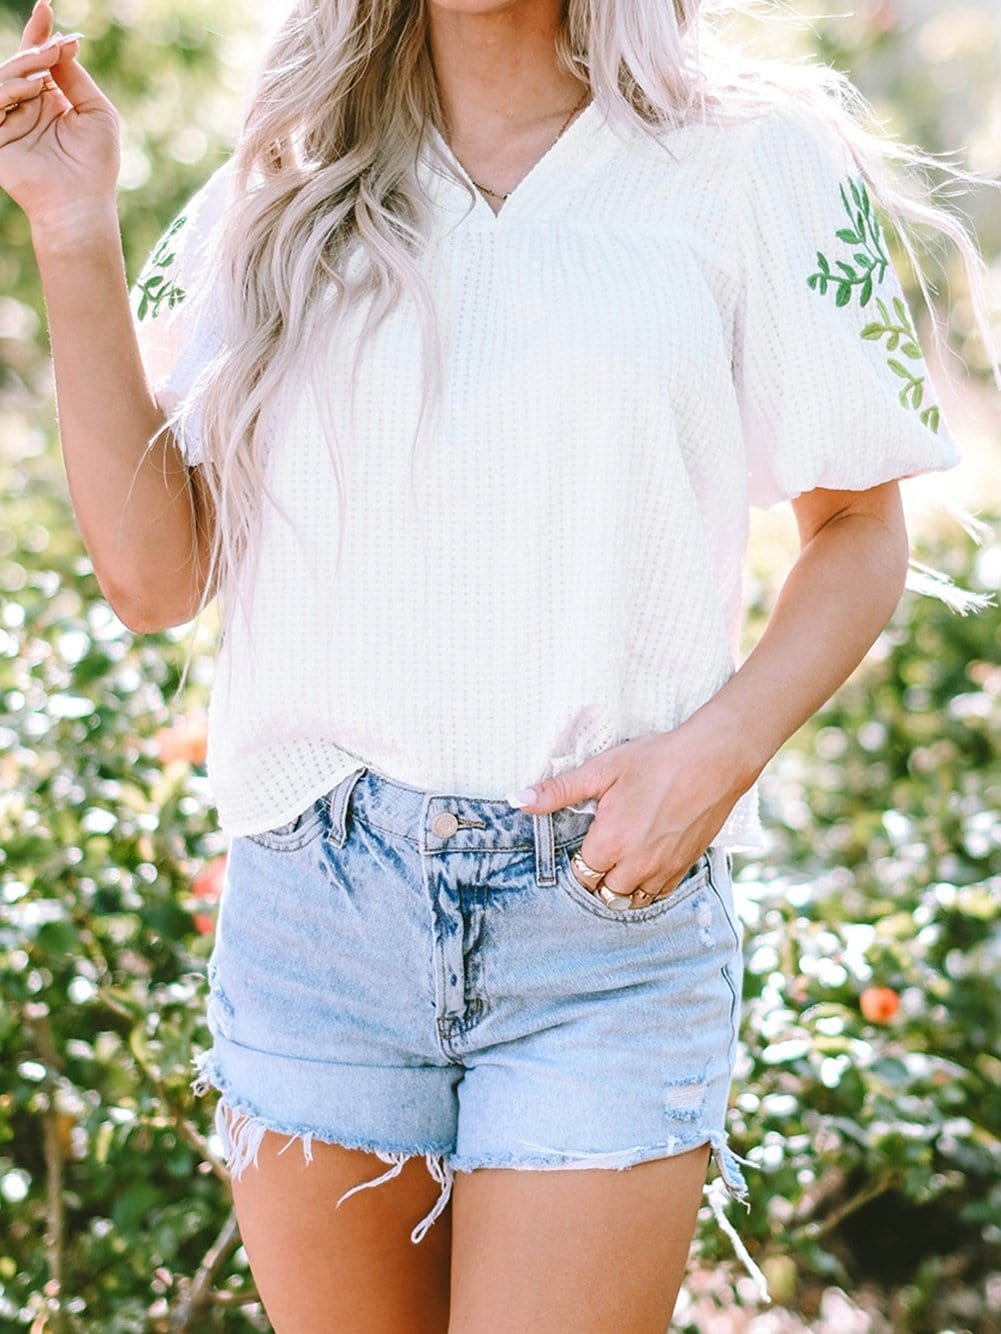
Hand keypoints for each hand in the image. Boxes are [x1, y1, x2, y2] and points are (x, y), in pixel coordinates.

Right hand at [0, 0, 119, 233]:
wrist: (82, 202)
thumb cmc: (96, 163)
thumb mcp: (96, 111)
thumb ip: (75, 77)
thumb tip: (62, 44)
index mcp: (50, 101)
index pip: (38, 60)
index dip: (40, 33)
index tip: (46, 8)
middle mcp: (27, 107)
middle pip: (20, 64)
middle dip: (36, 49)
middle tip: (54, 45)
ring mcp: (9, 121)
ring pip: (4, 78)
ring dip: (25, 67)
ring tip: (46, 68)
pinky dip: (10, 89)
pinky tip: (33, 88)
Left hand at [509, 718, 752, 907]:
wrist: (713, 760)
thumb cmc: (657, 760)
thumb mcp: (602, 769)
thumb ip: (559, 790)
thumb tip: (519, 799)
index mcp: (610, 842)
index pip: (580, 874)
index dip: (576, 862)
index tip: (582, 845)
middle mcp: (636, 864)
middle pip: (603, 893)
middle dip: (596, 878)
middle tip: (598, 853)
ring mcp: (663, 870)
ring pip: (631, 900)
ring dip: (620, 887)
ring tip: (619, 863)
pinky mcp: (685, 867)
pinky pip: (658, 895)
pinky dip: (647, 887)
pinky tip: (644, 864)